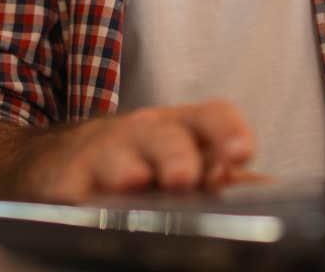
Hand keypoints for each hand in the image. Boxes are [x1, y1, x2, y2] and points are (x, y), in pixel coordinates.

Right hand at [18, 101, 257, 202]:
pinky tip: (96, 208)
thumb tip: (267, 189)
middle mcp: (143, 134)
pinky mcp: (68, 182)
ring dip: (129, 173)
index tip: (241, 153)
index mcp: (180, 128)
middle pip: (165, 136)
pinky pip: (79, 191)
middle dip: (177, 155)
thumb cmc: (134, 159)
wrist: (56, 160)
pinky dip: (88, 200)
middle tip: (185, 177)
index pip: (211, 115)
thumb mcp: (179, 156)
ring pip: (119, 161)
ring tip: (136, 184)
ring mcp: (104, 156)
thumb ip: (221, 173)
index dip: (228, 130)